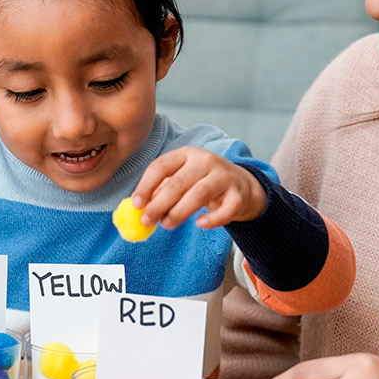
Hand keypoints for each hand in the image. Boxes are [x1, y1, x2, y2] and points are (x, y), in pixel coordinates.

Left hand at [132, 146, 265, 229]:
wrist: (242, 185)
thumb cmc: (203, 183)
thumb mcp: (183, 179)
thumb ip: (162, 191)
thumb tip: (140, 208)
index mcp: (186, 154)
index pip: (161, 166)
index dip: (146, 185)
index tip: (136, 204)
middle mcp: (205, 161)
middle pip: (178, 182)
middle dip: (159, 203)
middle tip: (147, 221)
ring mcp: (224, 176)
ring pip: (199, 193)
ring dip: (180, 211)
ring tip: (167, 225)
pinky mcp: (239, 194)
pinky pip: (226, 209)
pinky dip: (213, 219)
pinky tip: (200, 224)